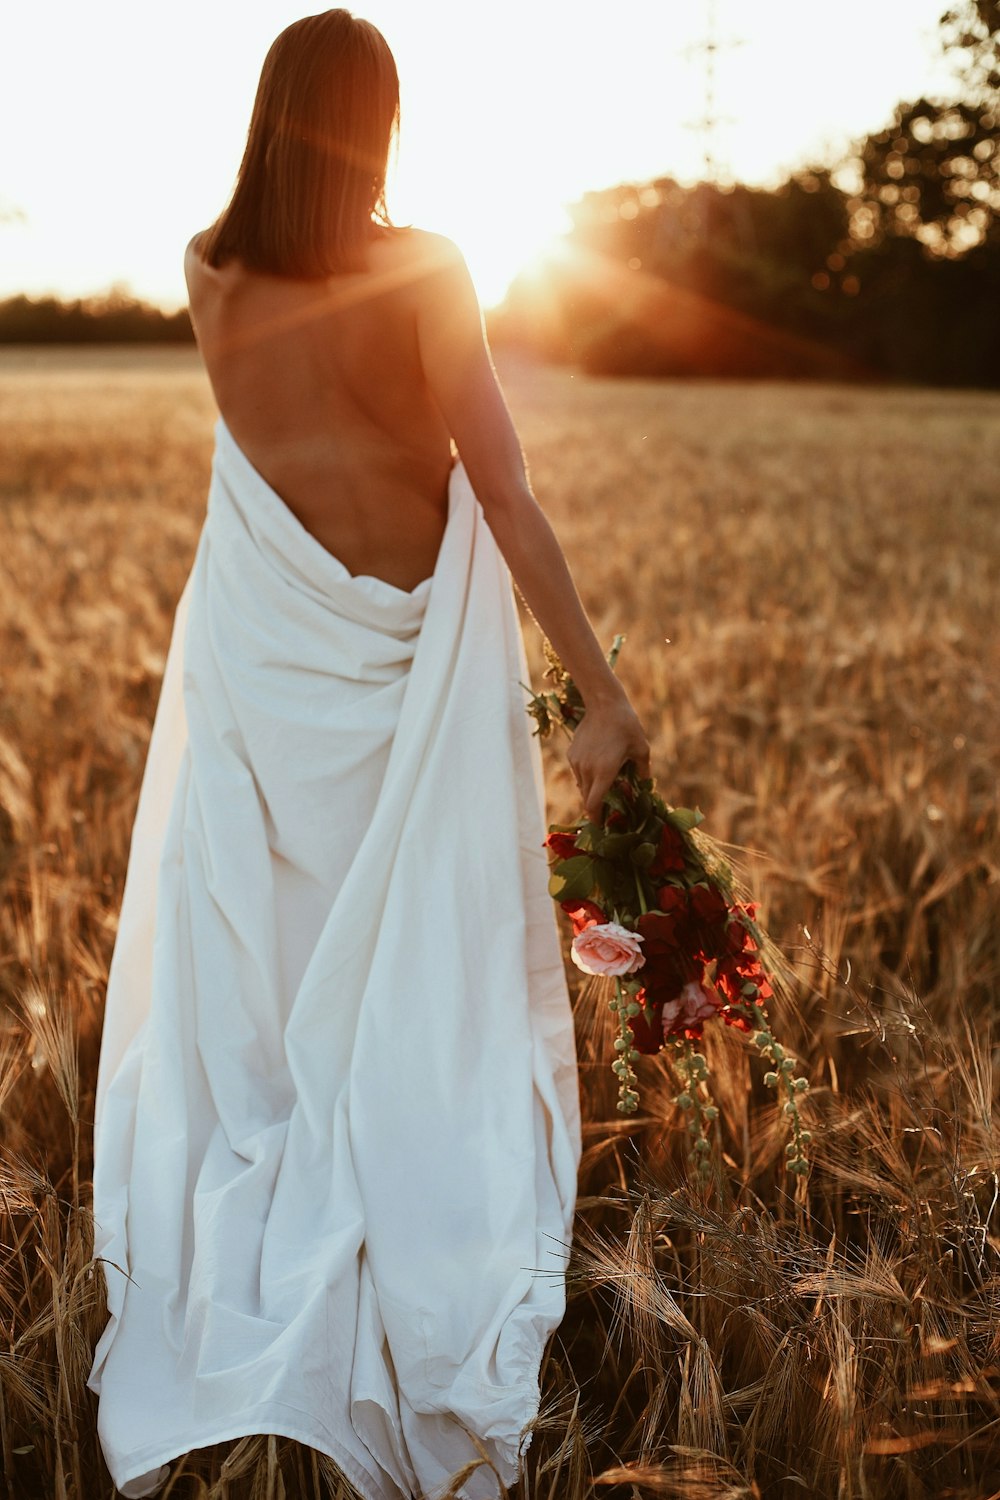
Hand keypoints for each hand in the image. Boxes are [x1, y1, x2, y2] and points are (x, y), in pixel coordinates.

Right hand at [567, 691, 651, 823]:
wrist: (604, 704)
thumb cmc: (627, 726)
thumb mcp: (641, 750)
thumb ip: (643, 774)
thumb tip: (647, 791)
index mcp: (605, 772)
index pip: (594, 805)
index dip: (596, 819)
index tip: (602, 826)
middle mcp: (587, 769)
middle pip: (587, 798)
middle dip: (596, 806)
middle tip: (609, 809)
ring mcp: (577, 762)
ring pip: (582, 786)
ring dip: (592, 790)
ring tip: (606, 784)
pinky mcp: (572, 754)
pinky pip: (578, 773)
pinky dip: (587, 776)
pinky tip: (599, 765)